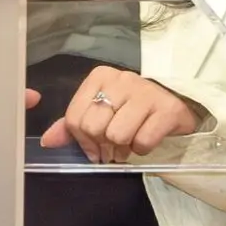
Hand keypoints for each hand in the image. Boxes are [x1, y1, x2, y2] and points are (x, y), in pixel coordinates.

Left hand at [39, 65, 198, 162]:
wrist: (178, 104)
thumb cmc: (134, 110)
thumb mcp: (101, 113)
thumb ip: (73, 125)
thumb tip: (48, 140)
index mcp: (100, 77)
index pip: (75, 118)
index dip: (82, 141)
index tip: (94, 146)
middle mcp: (122, 79)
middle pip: (94, 127)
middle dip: (103, 145)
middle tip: (114, 146)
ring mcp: (146, 92)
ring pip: (117, 135)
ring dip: (124, 148)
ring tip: (130, 142)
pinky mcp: (167, 109)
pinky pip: (142, 142)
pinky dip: (143, 149)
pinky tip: (147, 139)